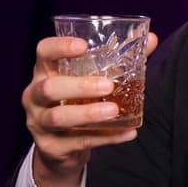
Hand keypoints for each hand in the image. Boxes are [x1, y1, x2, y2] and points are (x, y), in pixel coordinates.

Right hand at [23, 33, 159, 186]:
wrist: (60, 147)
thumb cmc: (76, 102)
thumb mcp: (90, 80)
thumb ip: (118, 61)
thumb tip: (151, 39)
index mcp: (45, 73)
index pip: (43, 53)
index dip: (59, 47)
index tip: (83, 46)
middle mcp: (35, 96)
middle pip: (48, 88)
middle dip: (78, 86)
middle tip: (107, 85)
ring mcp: (39, 122)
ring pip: (58, 118)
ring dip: (88, 114)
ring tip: (114, 110)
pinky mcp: (51, 146)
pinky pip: (79, 142)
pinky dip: (106, 138)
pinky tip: (128, 133)